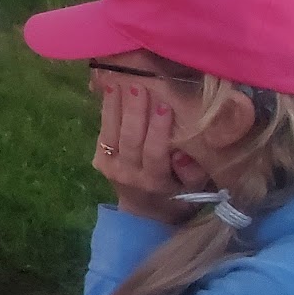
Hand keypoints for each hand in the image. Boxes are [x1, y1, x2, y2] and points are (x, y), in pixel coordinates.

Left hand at [94, 82, 210, 223]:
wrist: (144, 212)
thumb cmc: (177, 194)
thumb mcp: (194, 191)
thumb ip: (193, 174)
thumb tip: (181, 155)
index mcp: (155, 182)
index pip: (155, 153)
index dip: (158, 130)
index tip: (164, 106)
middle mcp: (130, 175)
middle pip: (131, 140)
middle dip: (134, 112)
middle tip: (139, 87)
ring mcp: (111, 167)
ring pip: (112, 133)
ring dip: (116, 106)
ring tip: (120, 82)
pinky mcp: (99, 159)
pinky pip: (103, 132)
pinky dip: (107, 110)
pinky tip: (110, 89)